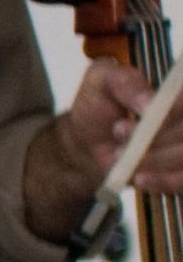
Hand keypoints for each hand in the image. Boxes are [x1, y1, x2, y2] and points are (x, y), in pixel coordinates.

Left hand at [66, 57, 182, 193]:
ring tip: (118, 153)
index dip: (172, 111)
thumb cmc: (98, 101)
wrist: (88, 137)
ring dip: (153, 160)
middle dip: (155, 137)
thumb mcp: (102, 80)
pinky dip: (161, 181)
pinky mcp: (179, 170)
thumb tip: (149, 103)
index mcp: (179, 91)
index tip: (145, 114)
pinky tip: (138, 176)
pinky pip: (181, 181)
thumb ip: (124, 82)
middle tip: (119, 130)